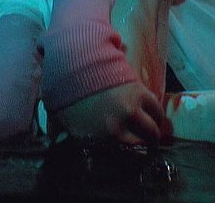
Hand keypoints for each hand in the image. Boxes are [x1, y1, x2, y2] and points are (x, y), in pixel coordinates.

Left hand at [49, 82, 166, 144]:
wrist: (76, 59)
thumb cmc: (64, 84)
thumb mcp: (56, 110)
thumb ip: (57, 128)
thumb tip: (54, 138)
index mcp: (93, 136)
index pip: (113, 155)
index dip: (122, 155)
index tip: (126, 153)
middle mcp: (114, 128)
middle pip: (137, 144)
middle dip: (142, 146)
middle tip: (146, 145)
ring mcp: (128, 112)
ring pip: (151, 129)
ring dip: (155, 134)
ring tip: (156, 135)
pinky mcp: (139, 94)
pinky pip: (156, 109)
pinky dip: (160, 116)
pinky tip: (160, 119)